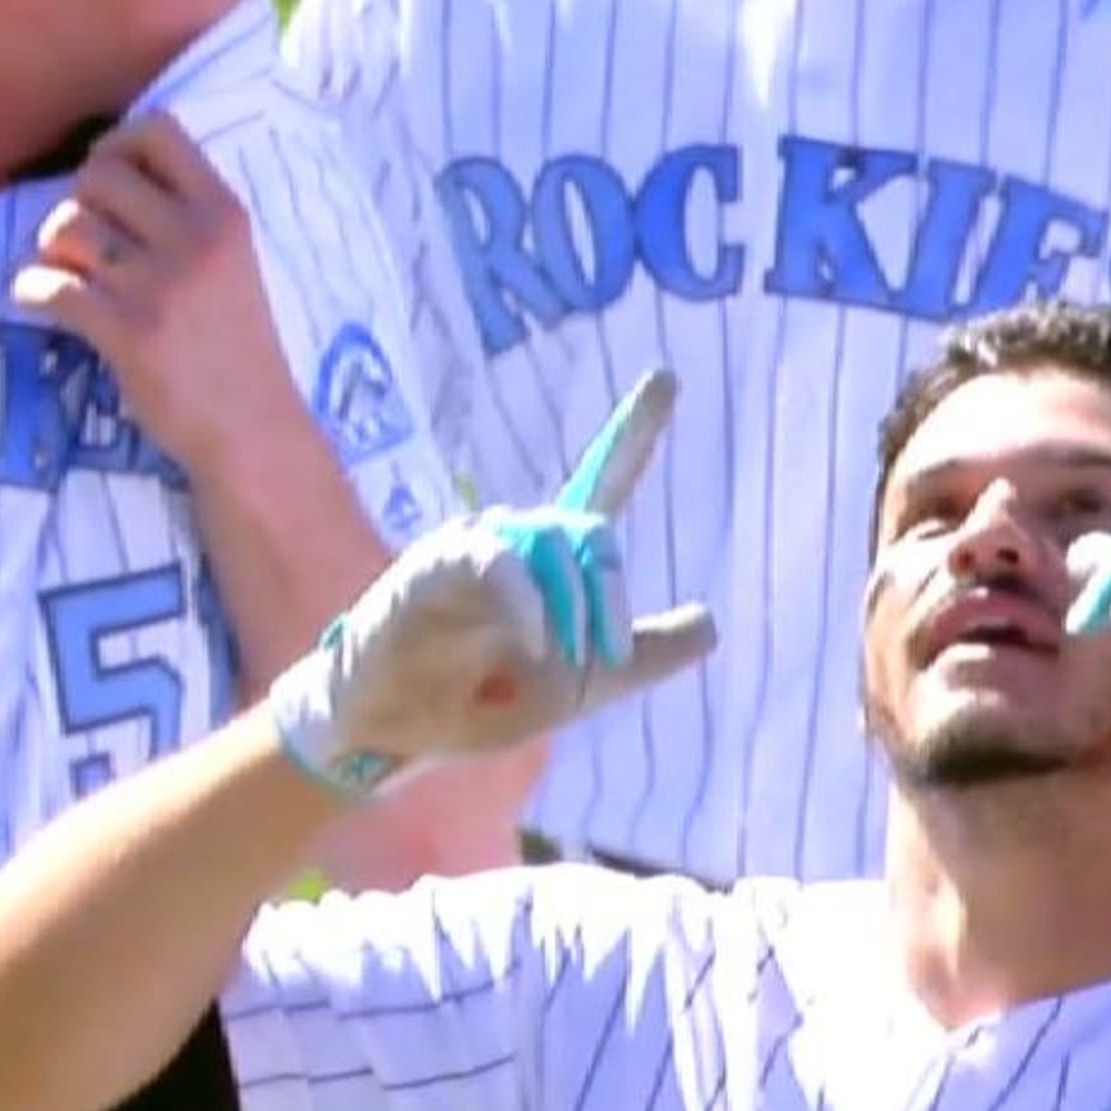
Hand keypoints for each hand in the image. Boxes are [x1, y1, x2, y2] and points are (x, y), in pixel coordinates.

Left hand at [15, 112, 294, 474]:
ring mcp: (158, 287)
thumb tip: (105, 179)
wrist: (252, 431)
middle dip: (79, 203)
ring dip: (52, 248)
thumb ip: (189, 219)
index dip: (117, 144)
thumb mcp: (236, 266)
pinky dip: (30, 291)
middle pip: (99, 175)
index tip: (106, 178)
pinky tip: (40, 301)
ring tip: (65, 272)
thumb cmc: (239, 350)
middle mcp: (194, 240)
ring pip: (68, 227)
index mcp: (225, 215)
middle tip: (84, 241)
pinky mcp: (125, 332)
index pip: (158, 131)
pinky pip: (50, 287)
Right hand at [266, 371, 717, 798]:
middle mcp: (515, 542)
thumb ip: (645, 654)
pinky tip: (536, 640)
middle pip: (588, 532)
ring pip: (549, 545)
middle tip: (608, 654)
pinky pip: (496, 564)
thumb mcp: (583, 684)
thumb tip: (712, 622)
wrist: (398, 733)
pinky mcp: (433, 567)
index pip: (601, 481)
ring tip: (565, 660)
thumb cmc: (481, 702)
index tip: (669, 377)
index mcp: (552, 564)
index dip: (634, 431)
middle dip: (609, 593)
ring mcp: (474, 548)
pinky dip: (526, 601)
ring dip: (574, 608)